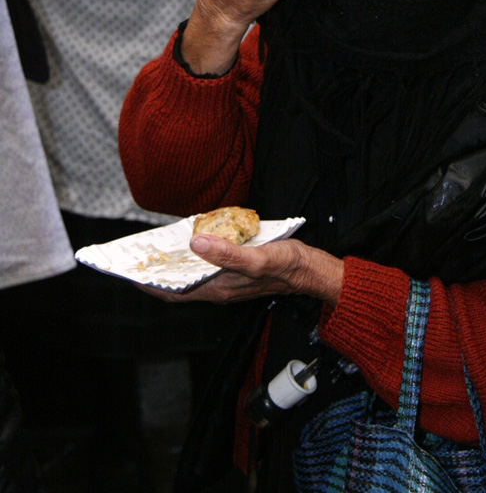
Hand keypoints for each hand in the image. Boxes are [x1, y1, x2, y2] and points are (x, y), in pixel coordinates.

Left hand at [141, 237, 343, 308]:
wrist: (310, 271)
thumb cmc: (287, 266)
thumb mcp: (257, 258)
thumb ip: (227, 253)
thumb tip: (195, 243)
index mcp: (218, 288)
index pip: (173, 292)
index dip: (148, 285)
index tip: (128, 273)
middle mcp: (218, 287)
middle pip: (177, 284)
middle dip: (155, 273)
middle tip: (136, 255)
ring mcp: (225, 281)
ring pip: (190, 275)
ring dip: (172, 264)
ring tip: (155, 246)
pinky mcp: (234, 272)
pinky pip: (204, 266)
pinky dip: (191, 256)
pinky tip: (190, 240)